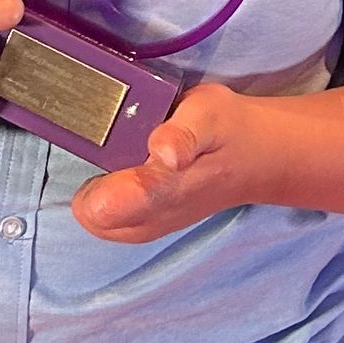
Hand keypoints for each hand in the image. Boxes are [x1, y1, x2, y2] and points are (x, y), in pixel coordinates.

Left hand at [71, 79, 265, 241]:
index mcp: (160, 194)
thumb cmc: (228, 130)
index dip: (90, 174)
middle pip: (87, 212)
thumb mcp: (209, 115)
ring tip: (122, 152)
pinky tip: (125, 164)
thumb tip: (163, 153)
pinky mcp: (146, 224)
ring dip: (98, 186)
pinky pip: (106, 216)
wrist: (256, 156)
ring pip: (94, 217)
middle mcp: (149, 220)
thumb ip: (183, 134)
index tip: (102, 144)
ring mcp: (147, 227)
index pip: (99, 209)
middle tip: (115, 144)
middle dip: (91, 177)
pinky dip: (106, 192)